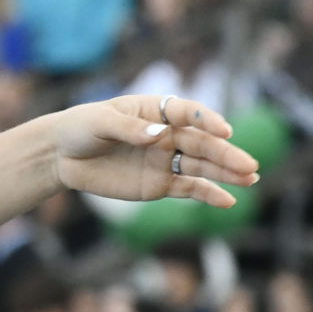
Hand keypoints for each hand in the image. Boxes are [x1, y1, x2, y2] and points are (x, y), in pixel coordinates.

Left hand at [45, 95, 258, 209]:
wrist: (61, 156)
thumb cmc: (80, 128)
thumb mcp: (99, 123)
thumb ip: (128, 129)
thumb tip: (158, 134)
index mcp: (155, 110)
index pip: (187, 113)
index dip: (206, 120)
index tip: (224, 130)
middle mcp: (166, 134)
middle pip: (202, 143)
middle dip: (226, 153)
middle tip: (249, 165)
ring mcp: (165, 159)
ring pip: (201, 165)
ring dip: (226, 172)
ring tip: (251, 178)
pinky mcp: (159, 183)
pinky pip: (188, 188)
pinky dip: (208, 194)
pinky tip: (228, 201)